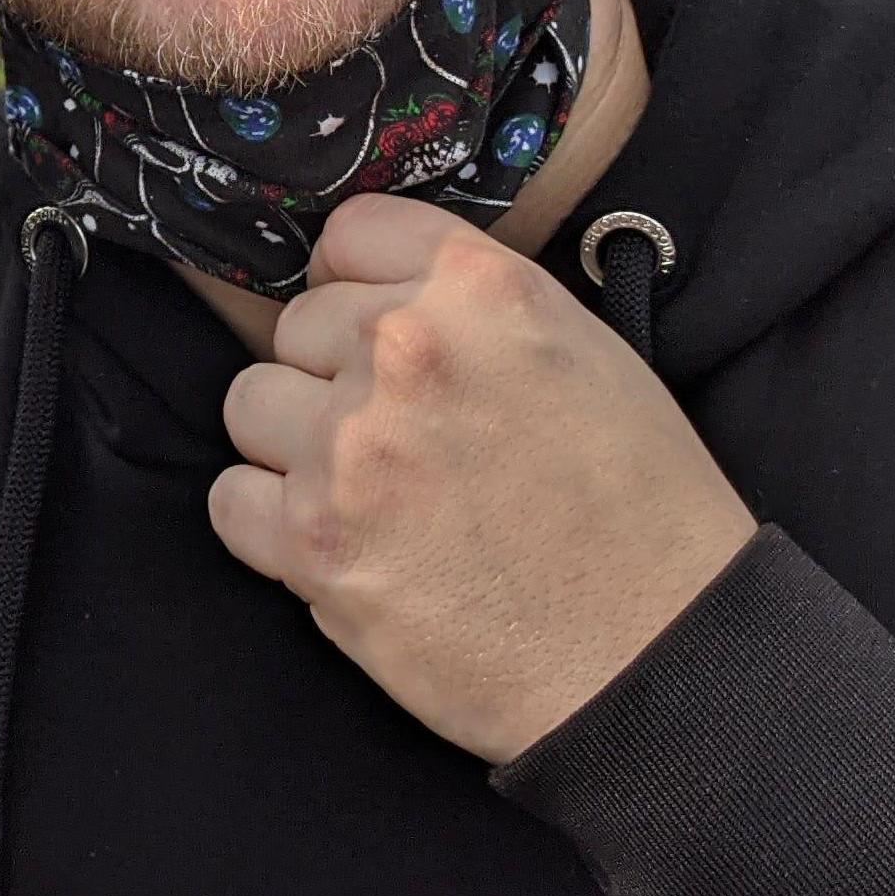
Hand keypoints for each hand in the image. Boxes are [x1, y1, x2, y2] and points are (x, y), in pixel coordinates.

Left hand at [207, 194, 757, 763]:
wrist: (662, 663)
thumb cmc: (640, 511)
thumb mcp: (581, 351)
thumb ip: (467, 306)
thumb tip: (370, 292)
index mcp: (477, 286)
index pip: (350, 233)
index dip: (358, 285)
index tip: (373, 328)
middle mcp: (405, 346)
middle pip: (296, 326)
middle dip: (334, 376)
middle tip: (402, 440)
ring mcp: (352, 444)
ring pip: (252, 404)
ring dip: (295, 446)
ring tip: (371, 495)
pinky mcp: (316, 541)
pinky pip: (232, 500)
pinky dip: (271, 527)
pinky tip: (341, 546)